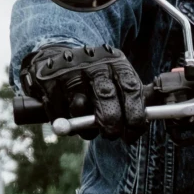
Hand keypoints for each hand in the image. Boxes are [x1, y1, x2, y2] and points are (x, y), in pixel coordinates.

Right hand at [25, 44, 146, 136]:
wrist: (56, 59)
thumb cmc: (94, 78)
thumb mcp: (116, 79)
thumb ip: (132, 97)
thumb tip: (146, 121)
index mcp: (116, 63)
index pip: (131, 89)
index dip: (135, 115)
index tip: (132, 134)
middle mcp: (93, 63)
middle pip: (106, 96)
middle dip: (111, 122)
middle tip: (110, 135)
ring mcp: (69, 70)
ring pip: (79, 107)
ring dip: (84, 124)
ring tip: (84, 120)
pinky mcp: (47, 79)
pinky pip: (58, 112)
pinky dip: (63, 121)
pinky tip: (65, 115)